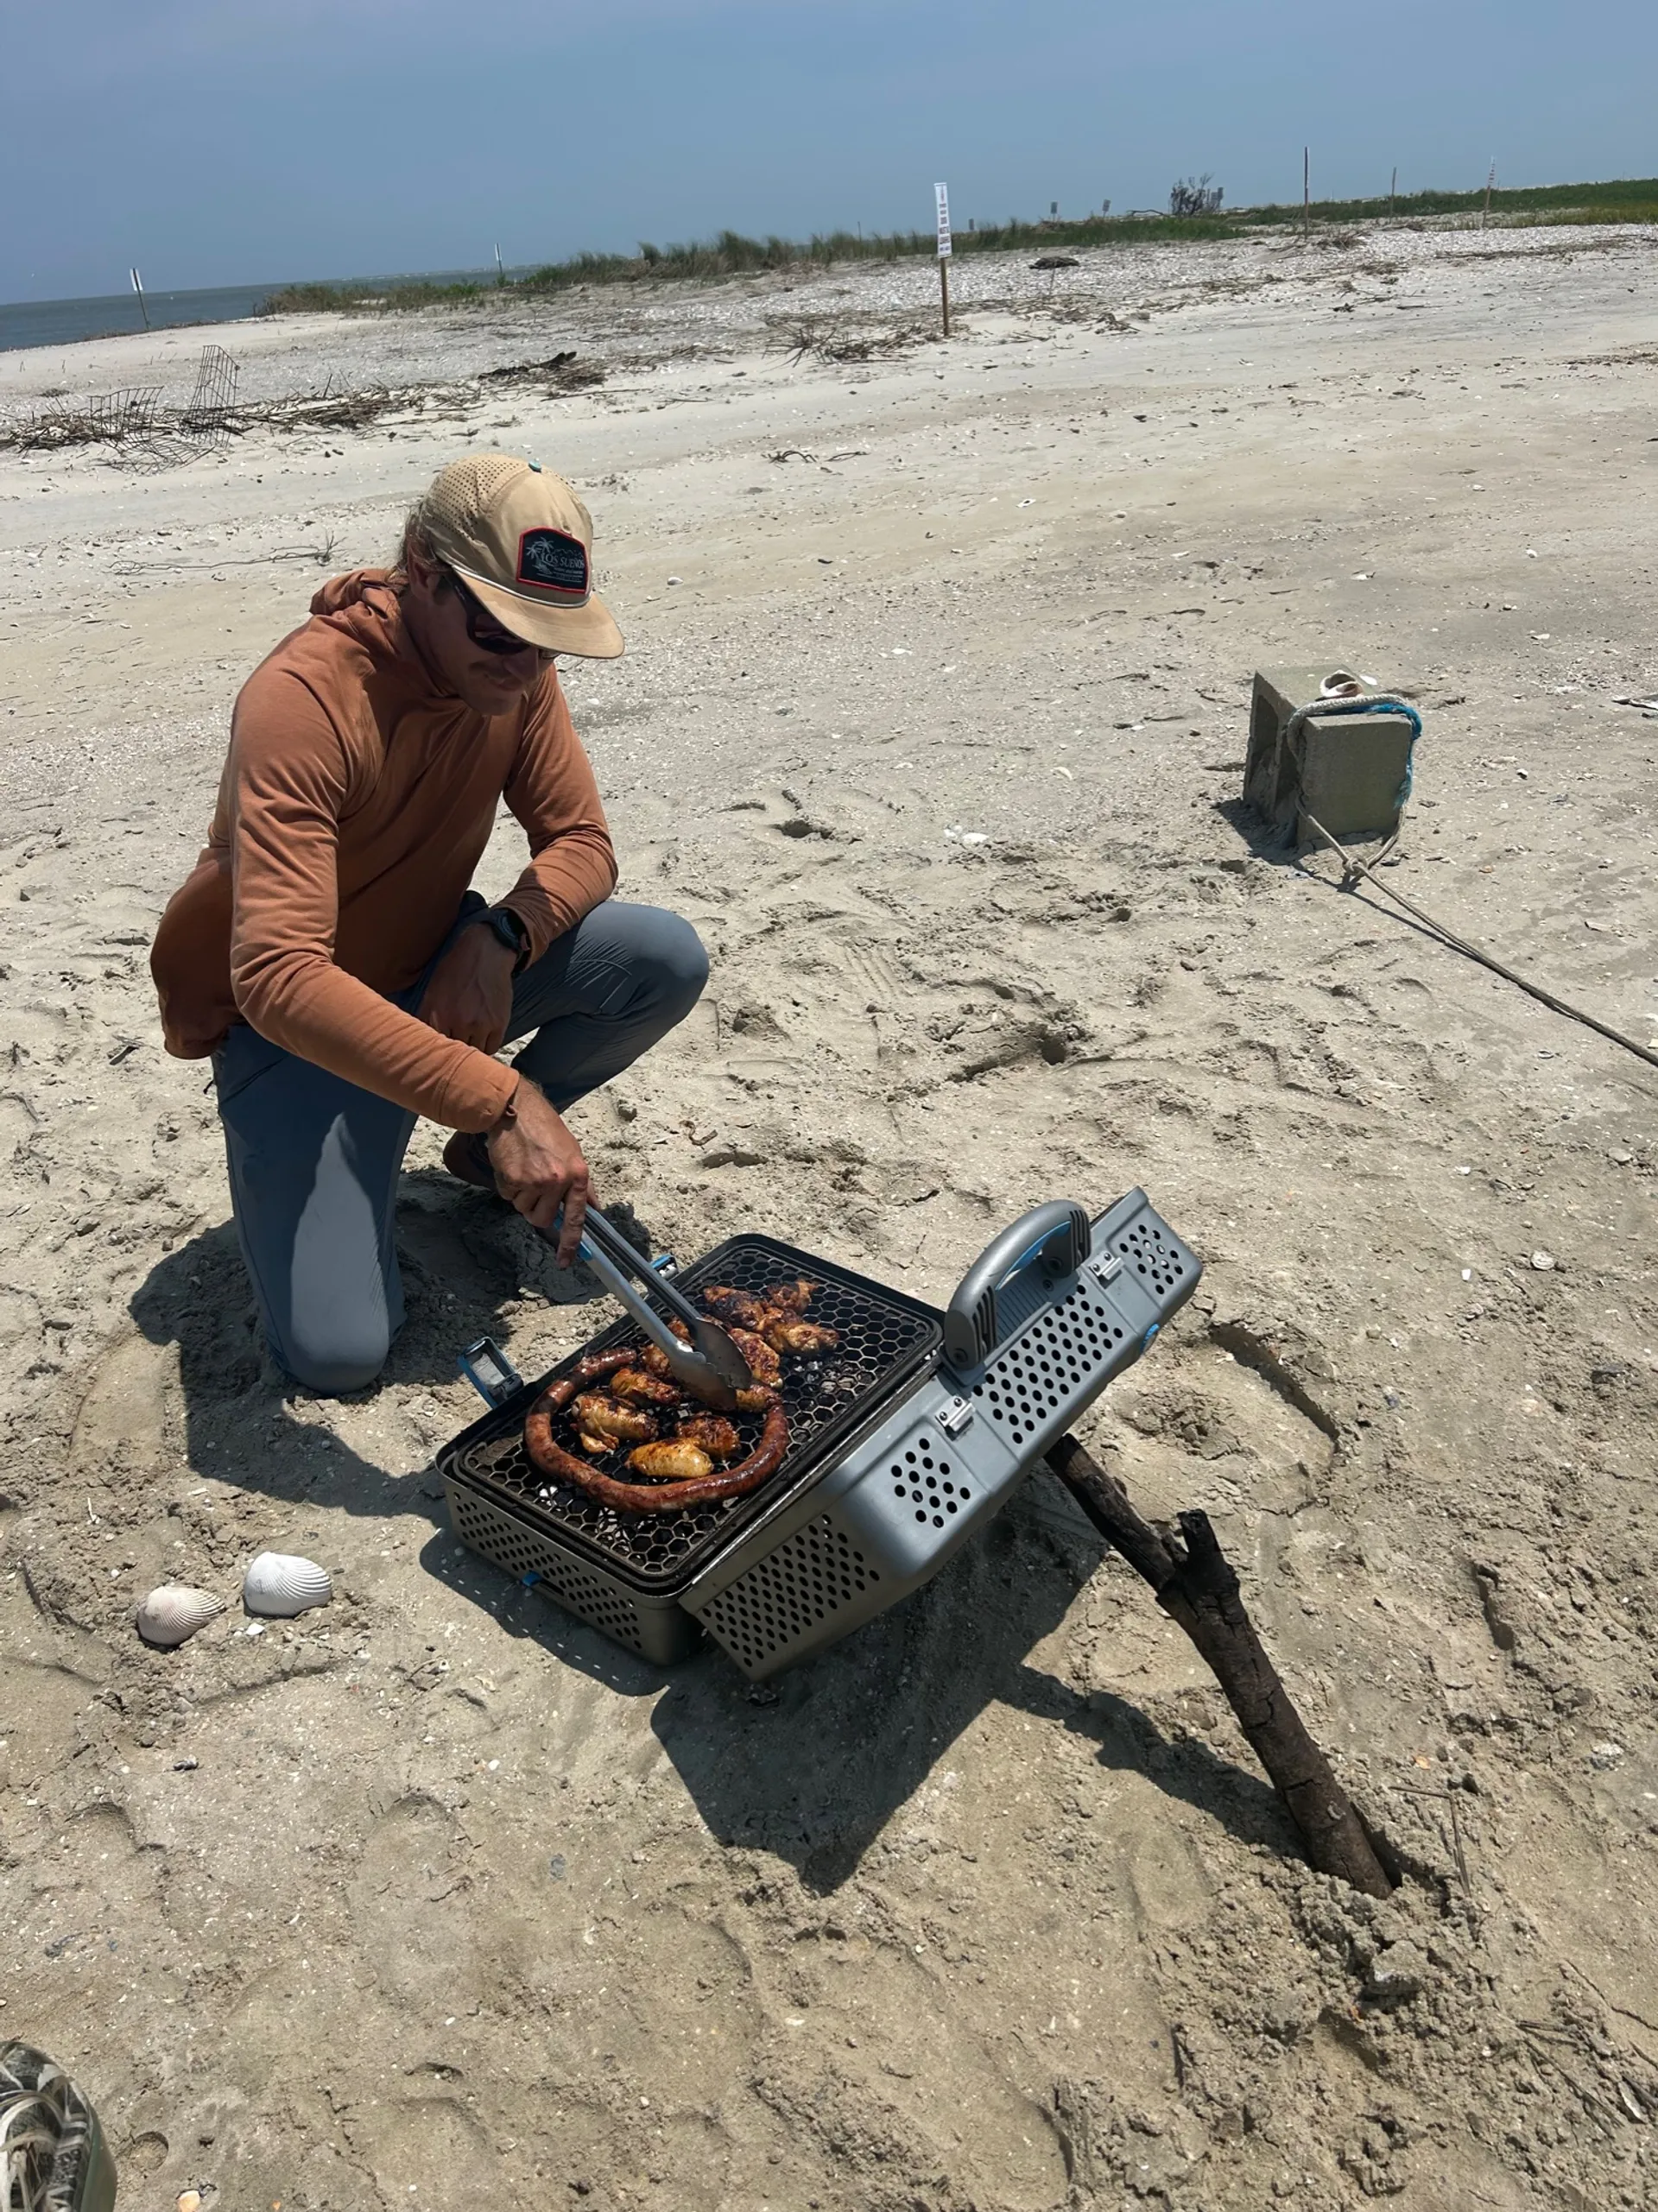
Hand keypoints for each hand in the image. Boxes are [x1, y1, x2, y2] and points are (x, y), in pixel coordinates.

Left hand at [418, 921, 515, 1051]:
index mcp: (438, 1015)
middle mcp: (459, 1022)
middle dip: (453, 1050)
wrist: (485, 953)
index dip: (436, 1051)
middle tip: (454, 1045)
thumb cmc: (455, 970)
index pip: (435, 1047)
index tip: (437, 1050)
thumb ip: (424, 1016)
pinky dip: (486, 1046)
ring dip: (471, 1049)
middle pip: (455, 1053)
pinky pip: (492, 1048)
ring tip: (469, 1039)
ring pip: (474, 1052)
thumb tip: (417, 1039)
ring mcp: (481, 1024)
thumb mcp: (431, 991)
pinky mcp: (499, 1023)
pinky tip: (482, 1037)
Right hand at [485, 1078, 591, 1262]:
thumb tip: (594, 1208)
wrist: (516, 1110)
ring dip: (521, 1196)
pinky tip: (512, 1166)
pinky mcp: (513, 1179)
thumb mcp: (573, 1152)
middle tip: (535, 1189)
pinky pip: (507, 1196)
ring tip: (525, 1170)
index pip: (577, 1217)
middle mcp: (558, 1181)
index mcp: (578, 1175)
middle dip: (537, 1210)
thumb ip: (582, 1184)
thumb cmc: (545, 1129)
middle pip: (543, 1220)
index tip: (566, 1261)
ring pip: (523, 1209)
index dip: (571, 1242)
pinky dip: (507, 1186)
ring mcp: (535, 1181)